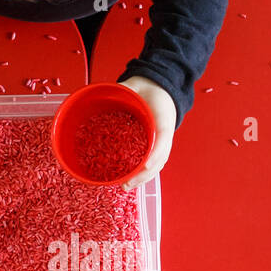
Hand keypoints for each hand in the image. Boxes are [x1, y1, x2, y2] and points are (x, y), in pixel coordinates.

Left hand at [118, 76, 175, 190]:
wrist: (161, 89)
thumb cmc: (149, 89)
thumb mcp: (136, 84)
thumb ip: (124, 89)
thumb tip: (106, 93)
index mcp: (163, 116)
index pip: (163, 137)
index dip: (155, 153)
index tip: (146, 165)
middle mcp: (165, 133)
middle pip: (159, 158)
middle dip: (144, 173)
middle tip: (128, 183)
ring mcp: (162, 141)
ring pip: (157, 164)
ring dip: (143, 178)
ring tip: (127, 186)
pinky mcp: (157, 146)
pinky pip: (153, 163)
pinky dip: (143, 174)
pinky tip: (132, 181)